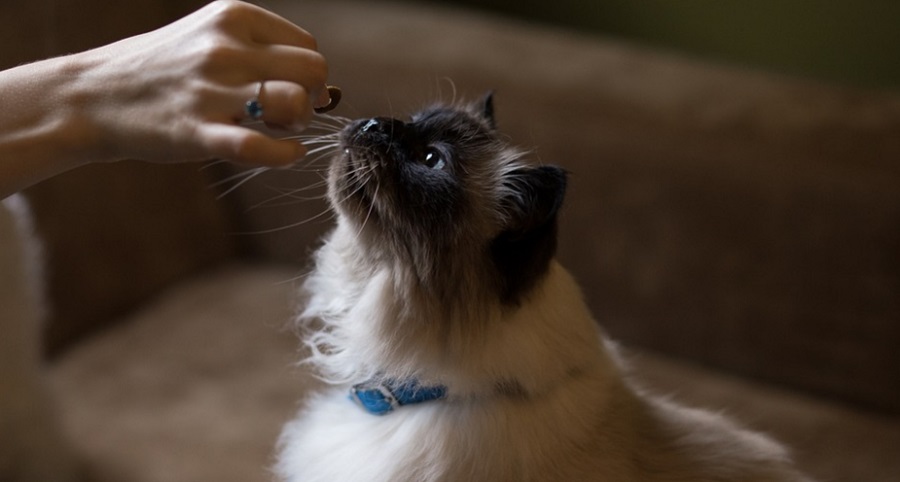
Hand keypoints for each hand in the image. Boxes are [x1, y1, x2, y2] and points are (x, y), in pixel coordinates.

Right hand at [70, 0, 328, 166]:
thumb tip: (324, 86)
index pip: (307, 46)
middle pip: (313, 70)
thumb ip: (260, 51)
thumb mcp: (208, 37)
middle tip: (288, 113)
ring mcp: (211, 89)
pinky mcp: (197, 131)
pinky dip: (285, 155)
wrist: (90, 97)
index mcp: (232, 16)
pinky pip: (260, 146)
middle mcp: (224, 47)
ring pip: (295, 101)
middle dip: (312, 96)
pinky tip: (287, 154)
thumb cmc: (161, 71)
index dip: (307, 74)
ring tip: (278, 129)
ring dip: (299, 122)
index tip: (289, 90)